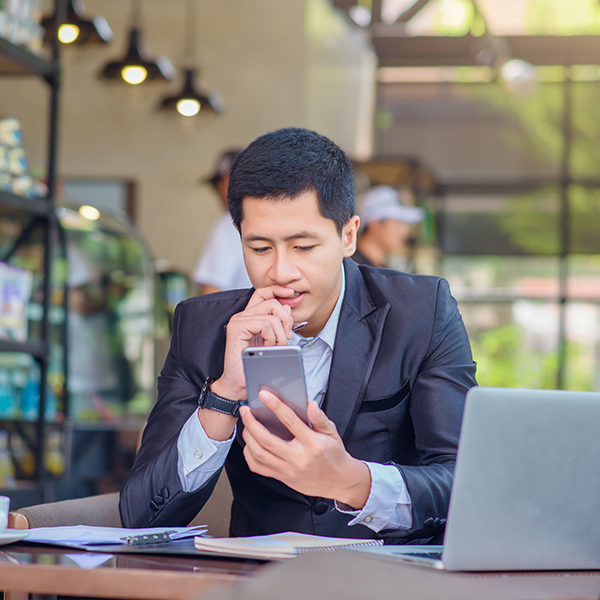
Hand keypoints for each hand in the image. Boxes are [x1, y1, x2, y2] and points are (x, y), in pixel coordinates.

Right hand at [211, 286, 296, 400]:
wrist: (238, 385)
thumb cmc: (254, 365)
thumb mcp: (273, 341)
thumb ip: (278, 323)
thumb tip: (287, 306)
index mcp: (250, 316)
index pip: (264, 292)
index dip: (278, 289)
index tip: (291, 292)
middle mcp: (242, 315)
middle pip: (272, 302)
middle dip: (286, 319)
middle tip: (286, 337)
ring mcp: (238, 321)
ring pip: (271, 314)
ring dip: (280, 333)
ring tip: (276, 346)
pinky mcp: (237, 328)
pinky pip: (265, 324)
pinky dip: (272, 337)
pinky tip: (267, 347)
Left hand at [239, 390, 371, 507]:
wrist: (339, 482)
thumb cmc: (334, 455)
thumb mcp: (332, 433)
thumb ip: (320, 418)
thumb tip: (310, 405)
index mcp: (311, 443)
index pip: (290, 421)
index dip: (275, 406)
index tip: (264, 394)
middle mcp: (298, 458)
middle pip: (267, 440)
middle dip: (252, 423)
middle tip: (245, 410)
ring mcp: (288, 470)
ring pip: (259, 454)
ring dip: (248, 437)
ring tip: (246, 425)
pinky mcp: (283, 478)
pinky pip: (259, 468)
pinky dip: (249, 455)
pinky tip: (249, 444)